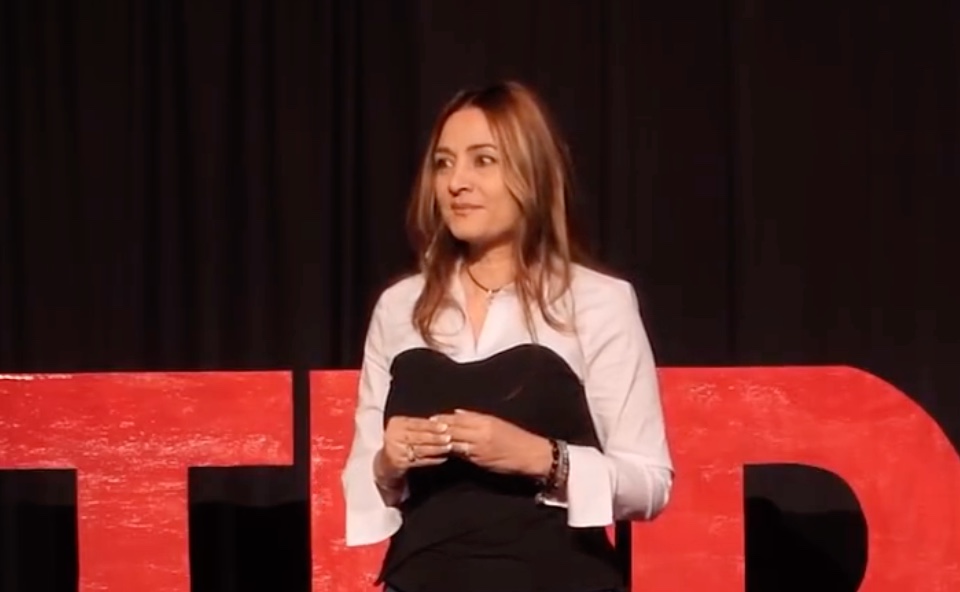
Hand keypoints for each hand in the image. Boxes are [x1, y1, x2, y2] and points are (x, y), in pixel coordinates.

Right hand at [374, 416, 451, 488]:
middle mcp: (393, 436)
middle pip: (418, 436)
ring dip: (436, 448)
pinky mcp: (398, 463)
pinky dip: (432, 459)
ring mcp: (395, 450)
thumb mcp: (406, 430)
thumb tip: (443, 423)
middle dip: (435, 437)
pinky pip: (419, 461)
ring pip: (420, 449)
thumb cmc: (400, 442)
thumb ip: (420, 426)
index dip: (431, 425)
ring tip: (449, 447)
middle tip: (449, 437)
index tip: (445, 426)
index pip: (416, 423)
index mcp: (396, 423)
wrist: (386, 462)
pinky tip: (443, 458)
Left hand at [431, 409, 551, 476]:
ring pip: (455, 441)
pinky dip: (450, 453)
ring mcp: (480, 445)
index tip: (430, 419)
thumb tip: (457, 413)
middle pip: (454, 428)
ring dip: (440, 441)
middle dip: (438, 429)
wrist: (532, 454)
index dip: (443, 418)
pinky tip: (440, 454)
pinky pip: (461, 454)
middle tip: (422, 430)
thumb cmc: (516, 439)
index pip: (459, 417)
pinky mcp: (480, 459)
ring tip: (426, 441)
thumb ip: (476, 419)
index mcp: (486, 420)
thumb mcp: (497, 424)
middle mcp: (481, 431)